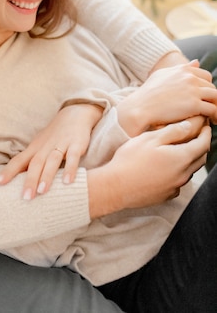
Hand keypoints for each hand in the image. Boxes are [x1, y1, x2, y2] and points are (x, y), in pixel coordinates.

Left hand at [0, 104, 102, 198]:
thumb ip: (29, 162)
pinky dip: (70, 169)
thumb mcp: (39, 147)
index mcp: (35, 149)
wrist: (74, 115)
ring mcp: (61, 145)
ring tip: (42, 192)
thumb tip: (15, 182)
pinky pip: (73, 157)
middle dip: (30, 180)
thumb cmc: (53, 136)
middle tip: (25, 198)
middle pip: (35, 164)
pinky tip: (68, 182)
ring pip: (52, 161)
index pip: (19, 160)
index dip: (9, 171)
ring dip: (47, 176)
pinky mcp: (76, 145)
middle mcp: (45, 147)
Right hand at [88, 117, 210, 218]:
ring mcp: (175, 186)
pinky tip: (169, 167)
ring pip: (190, 171)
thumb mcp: (150, 139)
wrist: (116, 187)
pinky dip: (179, 172)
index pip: (203, 144)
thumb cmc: (130, 160)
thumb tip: (189, 126)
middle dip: (202, 145)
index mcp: (180, 158)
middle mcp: (182, 174)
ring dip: (190, 159)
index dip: (206, 133)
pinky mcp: (166, 195)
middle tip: (198, 135)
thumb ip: (172, 132)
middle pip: (200, 158)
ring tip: (182, 149)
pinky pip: (179, 182)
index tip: (205, 126)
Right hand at [117, 61, 216, 135]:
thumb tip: (197, 62)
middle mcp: (189, 77)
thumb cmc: (148, 93)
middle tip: (210, 108)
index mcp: (183, 70)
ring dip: (216, 106)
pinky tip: (212, 121)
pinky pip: (213, 109)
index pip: (205, 75)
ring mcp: (193, 90)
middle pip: (212, 86)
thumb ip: (181, 68)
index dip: (206, 87)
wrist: (141, 106)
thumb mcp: (163, 75)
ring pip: (216, 97)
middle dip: (212, 98)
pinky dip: (215, 115)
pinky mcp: (194, 104)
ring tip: (214, 116)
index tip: (204, 97)